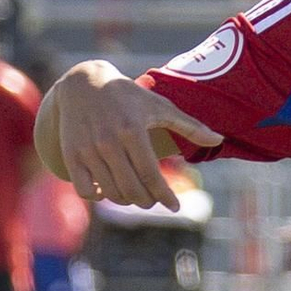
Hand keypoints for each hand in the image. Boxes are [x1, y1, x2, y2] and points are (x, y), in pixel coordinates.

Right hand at [50, 60, 220, 212]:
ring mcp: (87, 150)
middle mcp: (108, 142)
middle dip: (148, 201)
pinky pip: (84, 189)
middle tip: (154, 200)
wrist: (83, 83)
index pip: (151, 176)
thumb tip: (219, 140)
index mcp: (132, 131)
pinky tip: (108, 189)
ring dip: (126, 200)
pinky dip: (97, 196)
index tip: (175, 206)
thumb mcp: (160, 106)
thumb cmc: (128, 95)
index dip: (165, 196)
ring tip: (135, 195)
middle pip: (132, 189)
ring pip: (111, 192)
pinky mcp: (71, 154)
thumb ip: (190, 125)